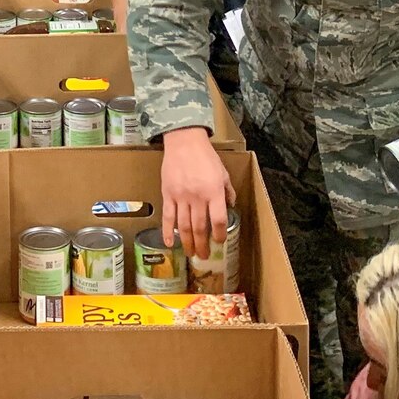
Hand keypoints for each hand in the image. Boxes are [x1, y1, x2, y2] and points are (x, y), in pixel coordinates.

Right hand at [160, 128, 233, 261]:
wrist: (184, 141)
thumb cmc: (206, 156)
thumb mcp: (223, 172)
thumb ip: (228, 191)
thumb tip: (231, 206)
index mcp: (214, 192)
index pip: (218, 220)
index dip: (219, 235)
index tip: (219, 242)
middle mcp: (198, 197)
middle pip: (200, 227)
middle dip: (202, 245)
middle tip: (204, 256)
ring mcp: (181, 196)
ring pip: (184, 226)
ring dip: (187, 243)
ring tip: (190, 253)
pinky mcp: (168, 194)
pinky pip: (168, 216)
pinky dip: (168, 231)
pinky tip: (170, 243)